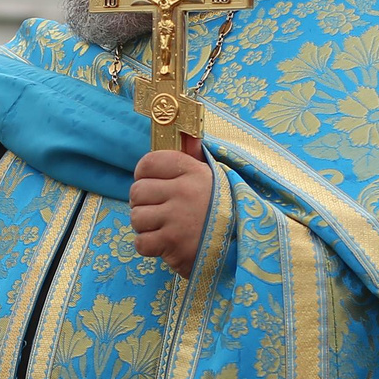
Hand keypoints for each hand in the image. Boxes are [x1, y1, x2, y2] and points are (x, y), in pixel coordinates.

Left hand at [130, 139, 213, 275]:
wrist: (242, 244)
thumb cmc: (222, 208)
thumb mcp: (213, 177)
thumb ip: (195, 156)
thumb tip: (187, 133)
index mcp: (193, 171)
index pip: (149, 162)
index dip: (143, 174)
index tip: (151, 183)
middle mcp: (184, 192)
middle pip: (137, 191)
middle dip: (143, 203)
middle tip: (157, 210)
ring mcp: (178, 218)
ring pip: (137, 217)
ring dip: (145, 226)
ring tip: (162, 227)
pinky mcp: (173, 244)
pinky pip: (141, 242)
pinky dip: (148, 246)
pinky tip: (164, 244)